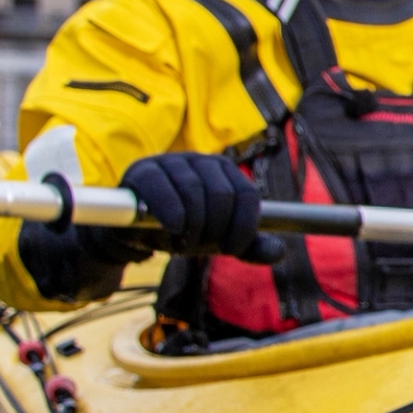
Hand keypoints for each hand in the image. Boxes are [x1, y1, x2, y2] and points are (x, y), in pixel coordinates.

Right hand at [121, 152, 280, 262]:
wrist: (132, 233)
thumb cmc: (181, 231)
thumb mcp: (216, 241)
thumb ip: (248, 246)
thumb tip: (279, 251)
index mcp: (225, 172)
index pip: (247, 195)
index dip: (244, 227)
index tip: (231, 249)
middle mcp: (202, 160)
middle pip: (223, 195)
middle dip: (215, 229)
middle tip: (199, 246)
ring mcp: (172, 162)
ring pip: (195, 191)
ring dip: (192, 226)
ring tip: (181, 242)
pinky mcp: (144, 171)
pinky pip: (163, 188)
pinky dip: (172, 212)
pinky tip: (173, 229)